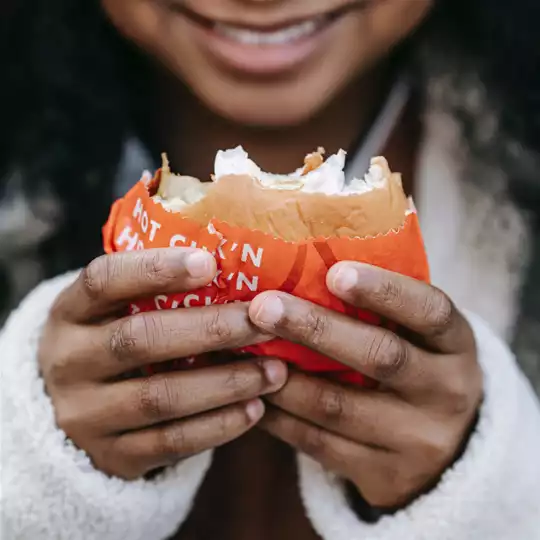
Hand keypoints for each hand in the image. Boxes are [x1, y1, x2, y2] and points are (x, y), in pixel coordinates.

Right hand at [39, 248, 286, 479]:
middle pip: (140, 339)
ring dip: (226, 383)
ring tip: (275, 371)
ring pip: (160, 397)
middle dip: (210, 329)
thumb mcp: (116, 312)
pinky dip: (218, 425)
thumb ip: (156, 291)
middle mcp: (68, 362)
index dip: (154, 269)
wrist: (73, 414)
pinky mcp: (112, 456)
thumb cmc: (115, 342)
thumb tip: (234, 264)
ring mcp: (85, 415)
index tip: (209, 263)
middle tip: (263, 321)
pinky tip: (255, 409)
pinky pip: (170, 442)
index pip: (103, 281)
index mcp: (69, 313)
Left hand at [248, 262, 481, 507]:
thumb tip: (308, 258)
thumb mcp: (418, 336)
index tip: (336, 272)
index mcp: (456, 345)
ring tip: (242, 350)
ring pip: (339, 407)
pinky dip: (280, 418)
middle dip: (317, 330)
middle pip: (380, 358)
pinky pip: (320, 445)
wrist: (448, 450)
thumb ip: (382, 306)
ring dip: (284, 378)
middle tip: (263, 307)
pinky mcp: (384, 474)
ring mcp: (416, 439)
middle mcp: (445, 392)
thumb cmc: (417, 367)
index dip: (385, 290)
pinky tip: (252, 394)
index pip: (430, 311)